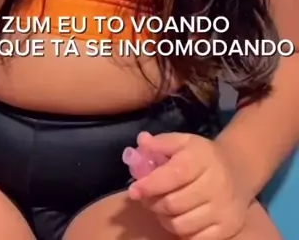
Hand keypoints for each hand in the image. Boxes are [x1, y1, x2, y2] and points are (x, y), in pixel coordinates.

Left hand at [128, 131, 251, 238]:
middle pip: (173, 203)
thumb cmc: (203, 156)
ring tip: (162, 208)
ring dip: (164, 219)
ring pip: (181, 225)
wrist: (238, 170)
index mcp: (201, 159)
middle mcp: (215, 184)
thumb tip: (141, 142)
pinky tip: (178, 219)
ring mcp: (223, 209)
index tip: (134, 190)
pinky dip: (182, 232)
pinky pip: (195, 239)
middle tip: (147, 198)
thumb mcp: (183, 142)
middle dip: (153, 203)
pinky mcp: (228, 228)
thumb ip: (161, 143)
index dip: (150, 184)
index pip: (173, 175)